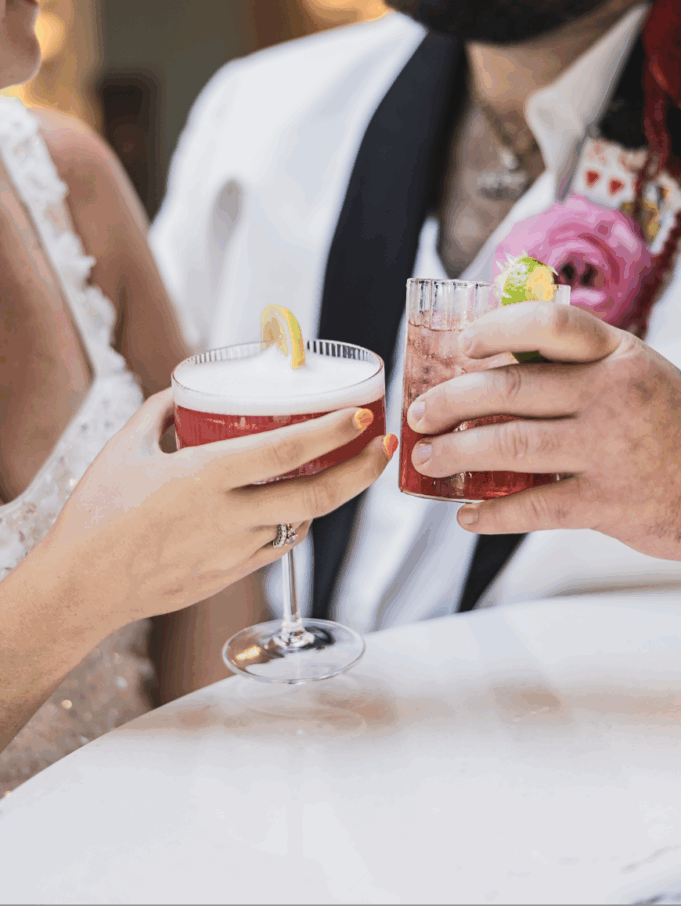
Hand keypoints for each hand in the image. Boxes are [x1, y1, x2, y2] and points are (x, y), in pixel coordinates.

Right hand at [37, 389, 393, 633]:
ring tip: (344, 469)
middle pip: (315, 497)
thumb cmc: (97, 514)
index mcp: (203, 478)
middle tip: (382, 446)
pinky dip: (295, 522)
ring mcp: (234, 552)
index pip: (284, 453)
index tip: (361, 417)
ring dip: (329, 496)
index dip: (330, 434)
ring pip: (301, 522)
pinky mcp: (231, 576)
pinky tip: (296, 506)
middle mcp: (227, 517)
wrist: (81, 587)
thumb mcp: (126, 448)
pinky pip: (278, 546)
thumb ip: (161, 413)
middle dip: (359, 471)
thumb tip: (184, 391)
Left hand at [406, 302, 680, 559]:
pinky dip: (492, 515)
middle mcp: (612, 395)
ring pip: (511, 443)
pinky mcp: (607, 502)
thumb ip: (578, 365)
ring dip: (456, 452)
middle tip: (421, 414)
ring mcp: (610, 449)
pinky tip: (467, 516)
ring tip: (426, 458)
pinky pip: (533, 507)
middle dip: (451, 401)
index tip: (462, 345)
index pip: (549, 325)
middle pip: (512, 387)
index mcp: (617, 354)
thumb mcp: (634, 374)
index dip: (497, 328)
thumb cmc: (666, 424)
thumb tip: (493, 362)